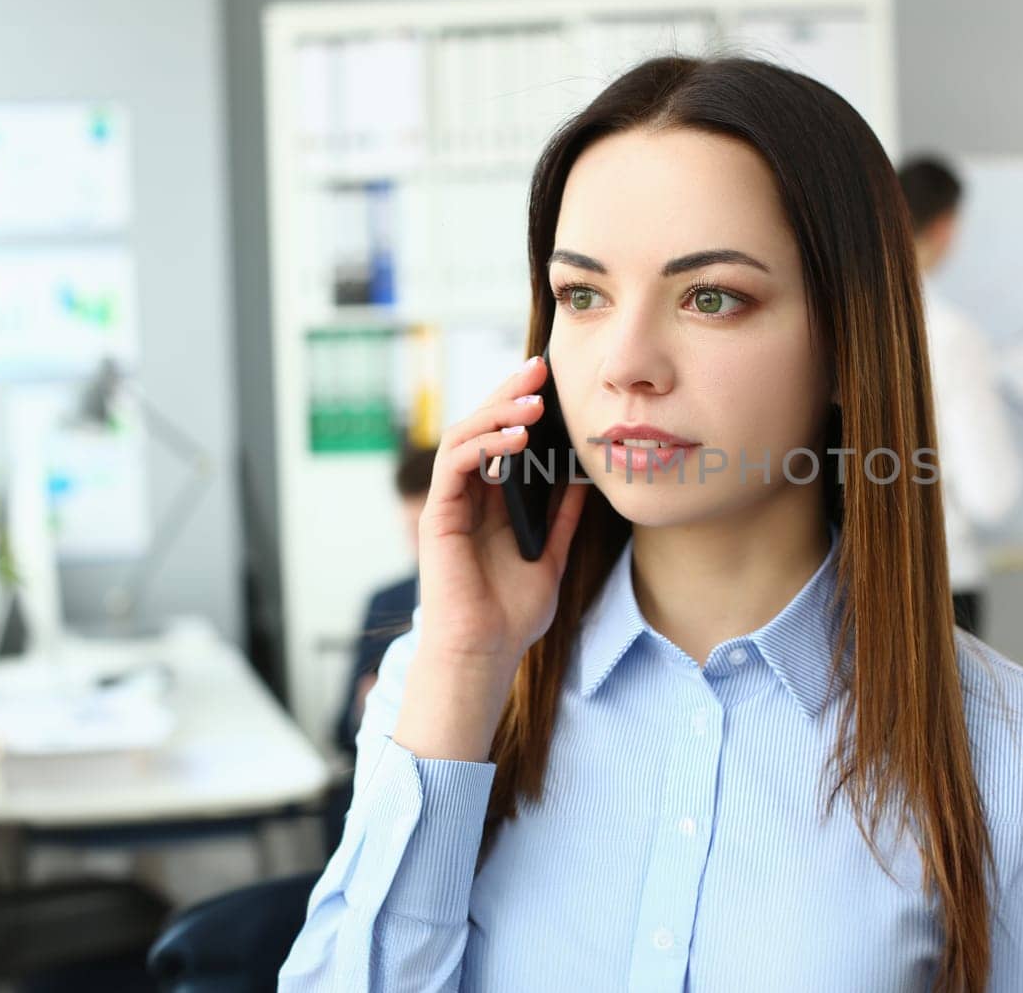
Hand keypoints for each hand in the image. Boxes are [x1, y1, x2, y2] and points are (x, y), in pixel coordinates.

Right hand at [394, 355, 588, 759]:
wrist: (485, 653)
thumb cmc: (512, 614)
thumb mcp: (553, 557)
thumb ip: (564, 518)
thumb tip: (585, 480)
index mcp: (494, 502)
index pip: (506, 441)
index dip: (524, 409)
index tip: (553, 384)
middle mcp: (470, 496)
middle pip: (483, 428)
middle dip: (510, 395)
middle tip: (540, 368)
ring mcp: (451, 503)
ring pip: (465, 437)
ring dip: (498, 413)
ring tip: (533, 401)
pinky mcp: (437, 515)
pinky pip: (456, 465)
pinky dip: (484, 445)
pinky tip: (515, 439)